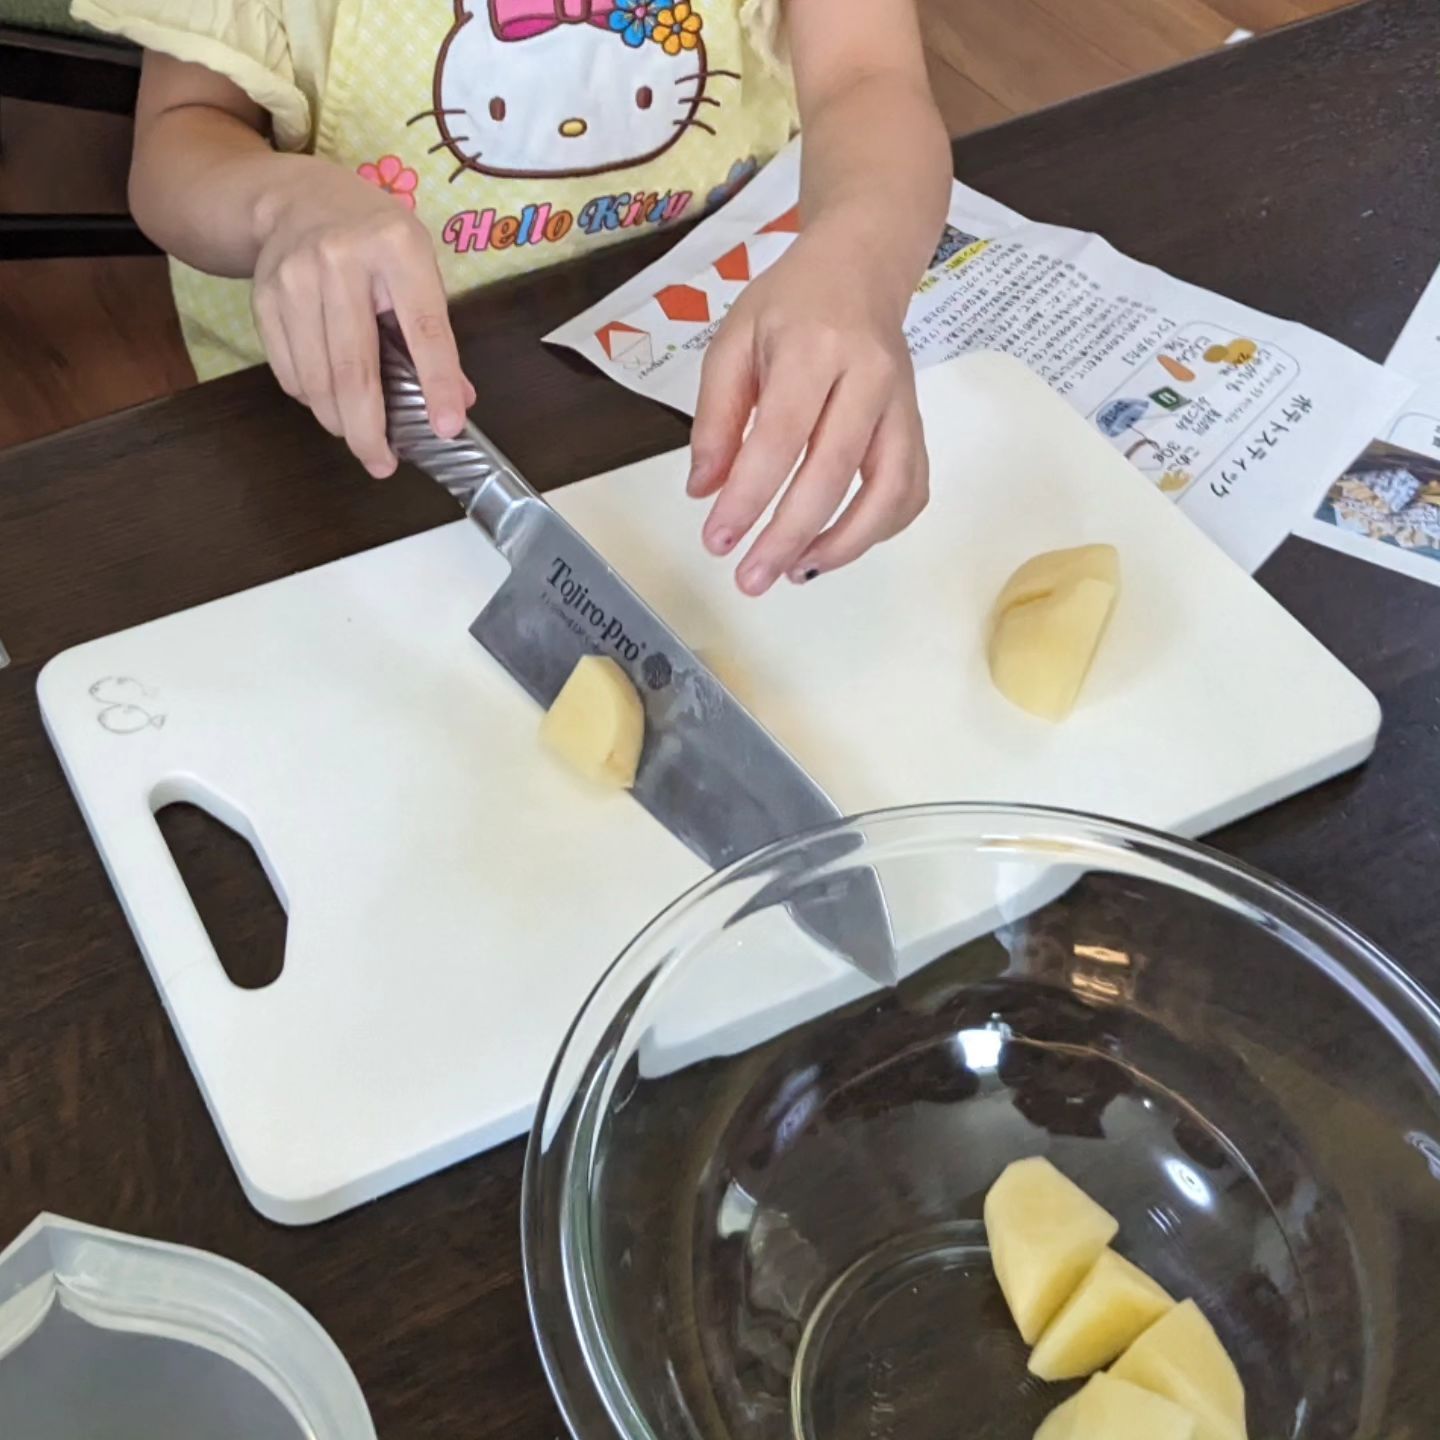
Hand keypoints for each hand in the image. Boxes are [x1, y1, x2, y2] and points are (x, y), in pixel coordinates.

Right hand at [250, 159, 474, 476]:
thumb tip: (456, 402)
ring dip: (339, 421)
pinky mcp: (264, 297)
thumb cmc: (373, 240)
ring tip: (358, 434)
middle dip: (369, 430)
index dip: (436, 384)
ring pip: (316, 379)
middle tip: (383, 464)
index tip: (446, 428)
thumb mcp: (417, 266)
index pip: (424, 330)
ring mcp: (295, 278)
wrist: (297, 198)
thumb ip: (434, 331)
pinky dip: (310, 398)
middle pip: (355, 369)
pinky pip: (288, 371)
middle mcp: (341, 259)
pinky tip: (327, 400)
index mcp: (397, 248)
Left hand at [687, 232, 928, 595]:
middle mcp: (868, 376)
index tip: (718, 540)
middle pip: (834, 473)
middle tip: (752, 578)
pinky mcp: (917, 424)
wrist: (862, 266)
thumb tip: (705, 491)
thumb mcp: (733, 341)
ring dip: (844, 545)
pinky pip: (911, 489)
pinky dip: (879, 529)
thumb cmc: (791, 304)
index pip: (781, 437)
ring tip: (797, 572)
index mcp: (813, 347)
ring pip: (890, 490)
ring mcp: (902, 404)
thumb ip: (715, 417)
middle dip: (790, 537)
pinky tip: (837, 545)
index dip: (749, 497)